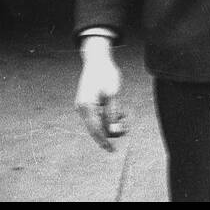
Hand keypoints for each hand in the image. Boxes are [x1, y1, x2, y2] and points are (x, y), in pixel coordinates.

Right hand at [75, 36, 125, 150]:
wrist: (97, 58)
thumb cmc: (106, 74)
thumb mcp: (112, 94)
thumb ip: (111, 113)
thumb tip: (111, 131)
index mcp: (87, 107)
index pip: (95, 130)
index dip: (104, 141)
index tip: (113, 151)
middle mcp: (82, 108)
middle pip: (96, 127)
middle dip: (111, 129)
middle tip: (126, 125)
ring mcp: (83, 105)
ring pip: (98, 121)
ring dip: (111, 121)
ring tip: (125, 114)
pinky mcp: (87, 102)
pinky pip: (97, 114)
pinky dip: (108, 115)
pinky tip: (119, 111)